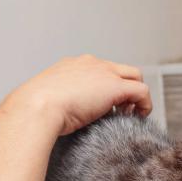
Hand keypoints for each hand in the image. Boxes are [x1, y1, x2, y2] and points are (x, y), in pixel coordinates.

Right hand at [3, 54, 153, 136]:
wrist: (37, 108)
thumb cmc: (36, 110)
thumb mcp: (49, 101)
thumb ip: (60, 102)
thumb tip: (60, 117)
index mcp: (73, 65)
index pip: (100, 70)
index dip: (107, 87)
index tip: (105, 107)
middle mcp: (91, 63)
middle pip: (121, 69)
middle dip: (125, 88)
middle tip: (122, 110)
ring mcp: (104, 72)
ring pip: (135, 76)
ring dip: (136, 96)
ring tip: (131, 114)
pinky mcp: (115, 86)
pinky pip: (142, 90)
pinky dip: (145, 104)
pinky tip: (139, 117)